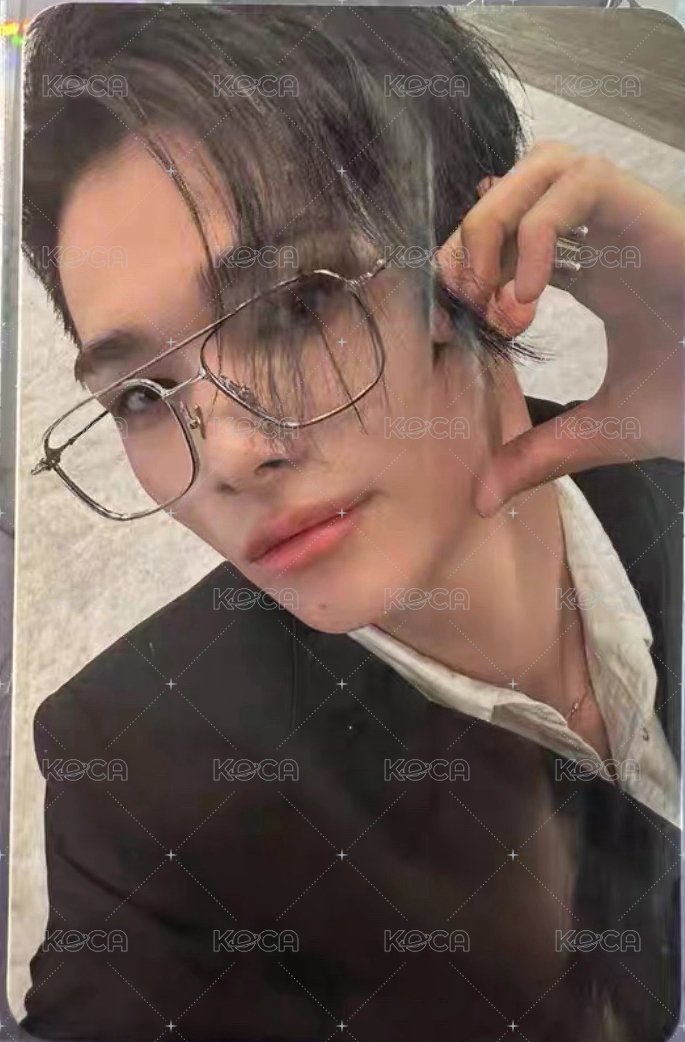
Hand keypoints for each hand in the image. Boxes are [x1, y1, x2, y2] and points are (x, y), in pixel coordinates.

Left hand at [435, 140, 684, 516]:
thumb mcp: (602, 432)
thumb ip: (541, 454)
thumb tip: (483, 499)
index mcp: (600, 275)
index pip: (513, 236)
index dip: (469, 265)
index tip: (445, 319)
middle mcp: (610, 238)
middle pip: (517, 186)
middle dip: (471, 237)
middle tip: (462, 304)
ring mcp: (632, 220)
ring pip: (544, 164)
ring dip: (500, 222)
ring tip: (496, 298)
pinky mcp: (654, 213)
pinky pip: (582, 181)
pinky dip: (541, 229)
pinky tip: (530, 296)